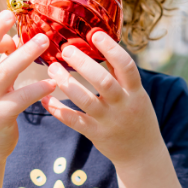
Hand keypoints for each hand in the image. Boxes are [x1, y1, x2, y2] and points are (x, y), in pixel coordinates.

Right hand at [0, 11, 55, 160]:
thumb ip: (0, 64)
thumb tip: (14, 41)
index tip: (9, 17)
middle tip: (14, 15)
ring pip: (5, 72)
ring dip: (24, 55)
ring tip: (44, 41)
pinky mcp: (0, 116)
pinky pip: (20, 99)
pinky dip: (36, 89)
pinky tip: (52, 84)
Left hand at [42, 31, 161, 167]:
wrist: (141, 153)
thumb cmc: (136, 116)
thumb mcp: (136, 94)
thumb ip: (120, 75)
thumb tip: (101, 44)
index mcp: (135, 91)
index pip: (126, 66)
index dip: (112, 49)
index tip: (95, 34)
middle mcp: (123, 105)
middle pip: (104, 82)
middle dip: (84, 65)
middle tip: (66, 50)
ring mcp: (109, 121)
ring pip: (85, 100)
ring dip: (66, 83)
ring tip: (52, 69)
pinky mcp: (96, 134)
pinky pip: (74, 121)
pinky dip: (58, 109)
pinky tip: (45, 99)